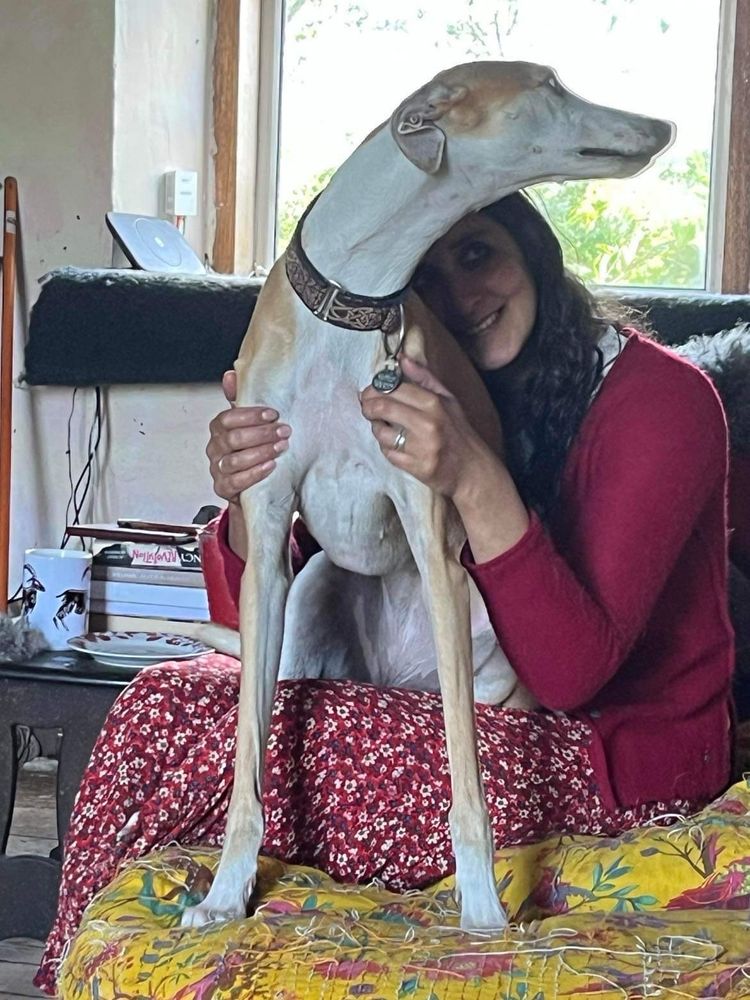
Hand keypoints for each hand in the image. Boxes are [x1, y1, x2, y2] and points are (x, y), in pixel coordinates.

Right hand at [206, 370, 291, 504]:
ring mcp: (217, 469)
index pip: (227, 418)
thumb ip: (242, 399)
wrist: (254, 483)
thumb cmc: (252, 447)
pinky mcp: (223, 488)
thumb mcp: (250, 423)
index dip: (250, 415)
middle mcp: (215, 448)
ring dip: (261, 452)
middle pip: (233, 439)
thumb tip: (231, 373)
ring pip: (235, 460)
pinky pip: (236, 482)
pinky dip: (255, 473)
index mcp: (218, 428)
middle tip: (285, 431)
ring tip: (282, 447)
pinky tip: (271, 466)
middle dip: (261, 434)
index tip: (274, 414)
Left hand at [359, 355, 497, 503]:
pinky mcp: (415, 467)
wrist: (472, 469)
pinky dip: (387, 448)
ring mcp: (420, 447)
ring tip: (384, 427)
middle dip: (368, 406)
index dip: (374, 389)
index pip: (392, 388)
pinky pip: (388, 453)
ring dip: (377, 428)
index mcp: (433, 403)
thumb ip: (423, 377)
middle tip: (367, 407)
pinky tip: (396, 445)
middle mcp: (426, 423)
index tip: (370, 392)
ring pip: (381, 432)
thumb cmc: (458, 432)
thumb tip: (402, 358)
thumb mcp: (448, 399)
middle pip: (382, 407)